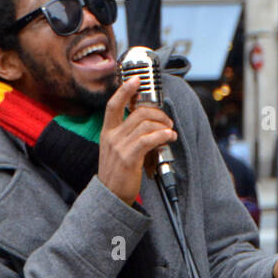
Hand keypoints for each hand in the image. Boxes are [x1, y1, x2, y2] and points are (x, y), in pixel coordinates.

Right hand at [98, 77, 176, 204]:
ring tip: (170, 132)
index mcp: (107, 132)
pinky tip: (169, 136)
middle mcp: (112, 137)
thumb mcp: (114, 150)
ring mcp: (119, 147)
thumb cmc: (116, 175)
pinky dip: (162, 135)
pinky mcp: (128, 158)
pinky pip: (148, 139)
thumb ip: (126, 135)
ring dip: (163, 125)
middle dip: (158, 114)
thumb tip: (148, 124)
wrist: (110, 197)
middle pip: (138, 113)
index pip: (113, 104)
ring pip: (145, 124)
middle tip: (167, 122)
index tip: (136, 80)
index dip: (125, 90)